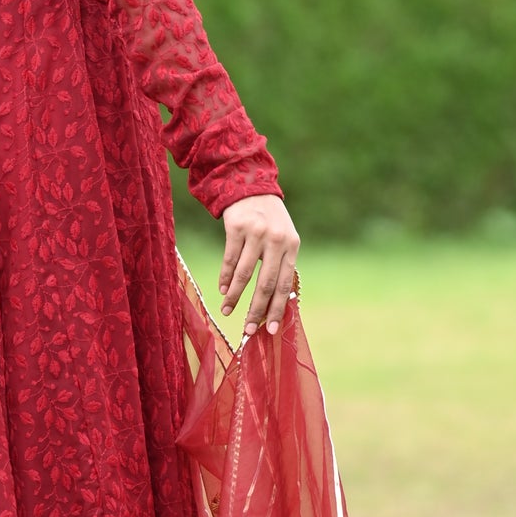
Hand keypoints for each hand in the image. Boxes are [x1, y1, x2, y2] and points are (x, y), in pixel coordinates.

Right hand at [219, 195, 300, 337]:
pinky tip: (223, 290)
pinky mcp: (237, 227)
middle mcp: (276, 240)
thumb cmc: (269, 219)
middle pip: (266, 283)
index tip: (271, 330)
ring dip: (235, 297)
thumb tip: (273, 303)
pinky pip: (230, 259)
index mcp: (292, 246)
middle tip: (248, 330)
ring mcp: (256, 233)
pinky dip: (225, 277)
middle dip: (256, 310)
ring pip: (244, 274)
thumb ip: (281, 264)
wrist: (250, 186)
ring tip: (227, 312)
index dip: (278, 308)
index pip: (285, 284)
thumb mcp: (283, 238)